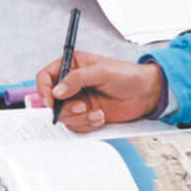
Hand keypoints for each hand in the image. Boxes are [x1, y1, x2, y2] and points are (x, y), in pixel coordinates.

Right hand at [36, 53, 163, 131]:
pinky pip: (76, 125)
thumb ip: (77, 79)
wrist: (146, 93)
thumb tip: (57, 91)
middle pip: (52, 100)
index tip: (52, 101)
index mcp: (71, 66)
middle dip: (66, 108)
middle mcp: (71, 84)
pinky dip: (87, 124)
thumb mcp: (101, 71)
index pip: (46, 76)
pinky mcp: (86, 114)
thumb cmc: (127, 75)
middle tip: (82, 107)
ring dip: (79, 118)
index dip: (44, 89)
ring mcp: (78, 100)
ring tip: (96, 112)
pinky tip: (100, 116)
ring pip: (64, 115)